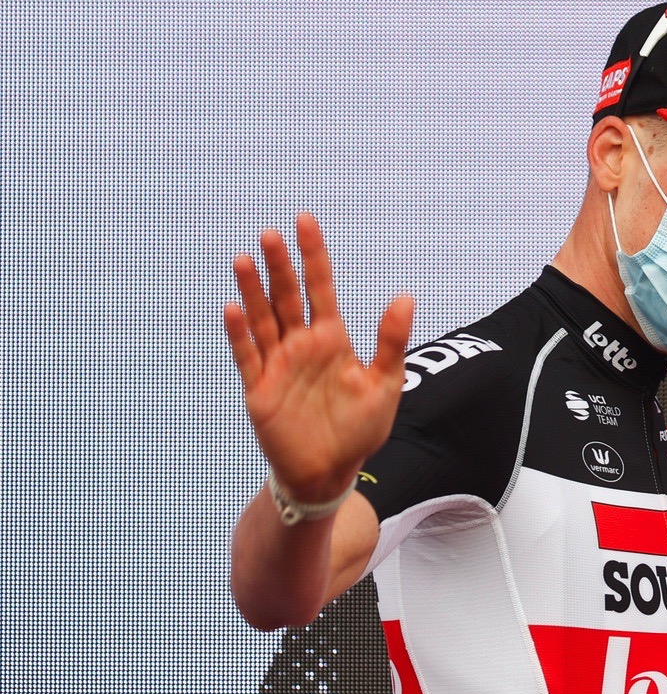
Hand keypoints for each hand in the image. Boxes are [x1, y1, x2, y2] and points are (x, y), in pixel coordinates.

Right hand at [224, 212, 413, 503]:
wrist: (330, 472)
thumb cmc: (359, 431)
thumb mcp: (385, 385)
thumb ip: (391, 342)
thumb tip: (405, 297)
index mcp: (331, 339)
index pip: (320, 287)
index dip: (313, 255)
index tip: (304, 220)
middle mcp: (301, 345)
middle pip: (286, 296)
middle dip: (279, 265)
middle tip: (270, 234)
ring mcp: (277, 365)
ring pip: (262, 319)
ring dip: (252, 290)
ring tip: (244, 259)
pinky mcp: (259, 389)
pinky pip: (247, 356)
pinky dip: (240, 334)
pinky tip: (233, 308)